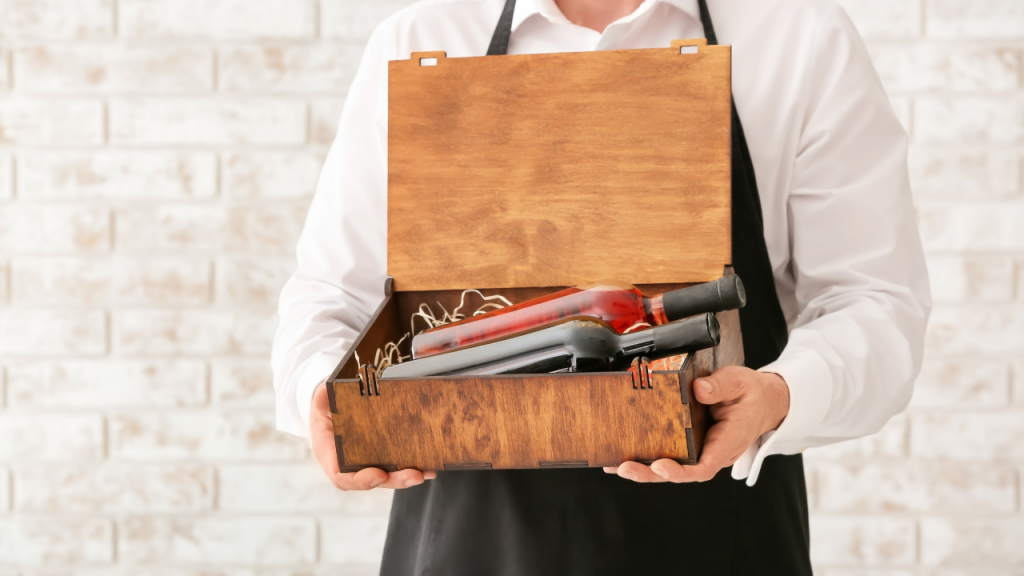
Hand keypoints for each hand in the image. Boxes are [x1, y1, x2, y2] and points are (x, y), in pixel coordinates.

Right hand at [310, 382, 435, 489]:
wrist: (334, 405)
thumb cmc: (325, 406)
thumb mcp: (320, 399)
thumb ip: (322, 396)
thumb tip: (326, 389)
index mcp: (331, 455)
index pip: (342, 477)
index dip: (361, 480)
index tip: (379, 474)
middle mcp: (350, 463)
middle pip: (372, 480)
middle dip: (395, 480)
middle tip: (415, 475)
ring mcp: (368, 460)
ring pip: (388, 476)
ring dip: (408, 476)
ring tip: (427, 472)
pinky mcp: (382, 454)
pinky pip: (396, 464)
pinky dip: (413, 466)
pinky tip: (429, 465)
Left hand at [604, 366, 788, 482]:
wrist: (762, 400)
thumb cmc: (751, 394)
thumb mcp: (740, 383)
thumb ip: (721, 386)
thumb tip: (699, 389)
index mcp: (727, 443)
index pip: (704, 467)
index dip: (681, 472)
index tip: (662, 466)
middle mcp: (711, 452)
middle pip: (680, 472)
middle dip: (651, 473)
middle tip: (625, 467)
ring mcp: (700, 450)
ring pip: (671, 465)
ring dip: (644, 468)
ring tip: (616, 465)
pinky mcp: (690, 443)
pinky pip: (669, 452)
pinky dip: (647, 455)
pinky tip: (623, 454)